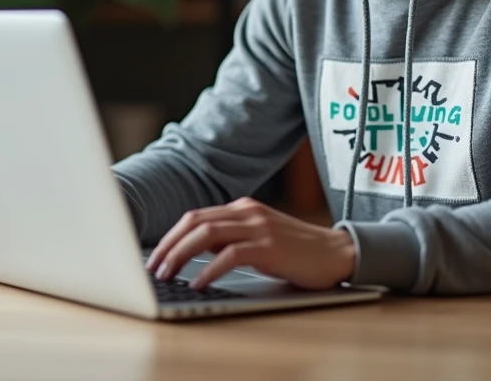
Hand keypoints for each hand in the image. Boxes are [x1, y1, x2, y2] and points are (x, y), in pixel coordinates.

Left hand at [144, 197, 356, 290]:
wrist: (337, 253)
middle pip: (194, 222)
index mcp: (242, 207)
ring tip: (167, 274)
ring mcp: (259, 227)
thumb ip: (231, 238)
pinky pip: (230, 255)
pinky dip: (209, 269)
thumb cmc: (296, 251)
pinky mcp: (270, 246)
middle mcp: (247, 212)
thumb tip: (196, 251)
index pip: (195, 217)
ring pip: (207, 234)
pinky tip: (199, 283)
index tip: (155, 256)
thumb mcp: (258, 238)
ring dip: (181, 255)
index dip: (171, 236)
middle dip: (168, 245)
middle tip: (153, 267)